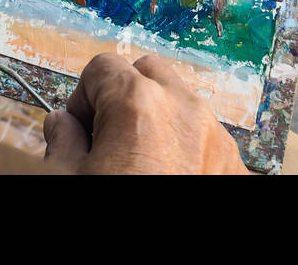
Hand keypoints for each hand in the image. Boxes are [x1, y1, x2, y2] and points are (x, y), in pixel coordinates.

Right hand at [42, 51, 248, 174]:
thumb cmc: (111, 230)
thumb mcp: (69, 184)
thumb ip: (63, 143)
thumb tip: (61, 124)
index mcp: (139, 104)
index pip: (102, 67)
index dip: (83, 99)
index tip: (79, 132)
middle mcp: (185, 110)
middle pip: (149, 74)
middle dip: (126, 97)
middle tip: (107, 142)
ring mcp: (217, 140)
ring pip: (182, 104)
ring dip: (158, 122)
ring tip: (138, 169)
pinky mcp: (236, 170)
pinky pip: (207, 139)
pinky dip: (186, 151)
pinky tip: (168, 183)